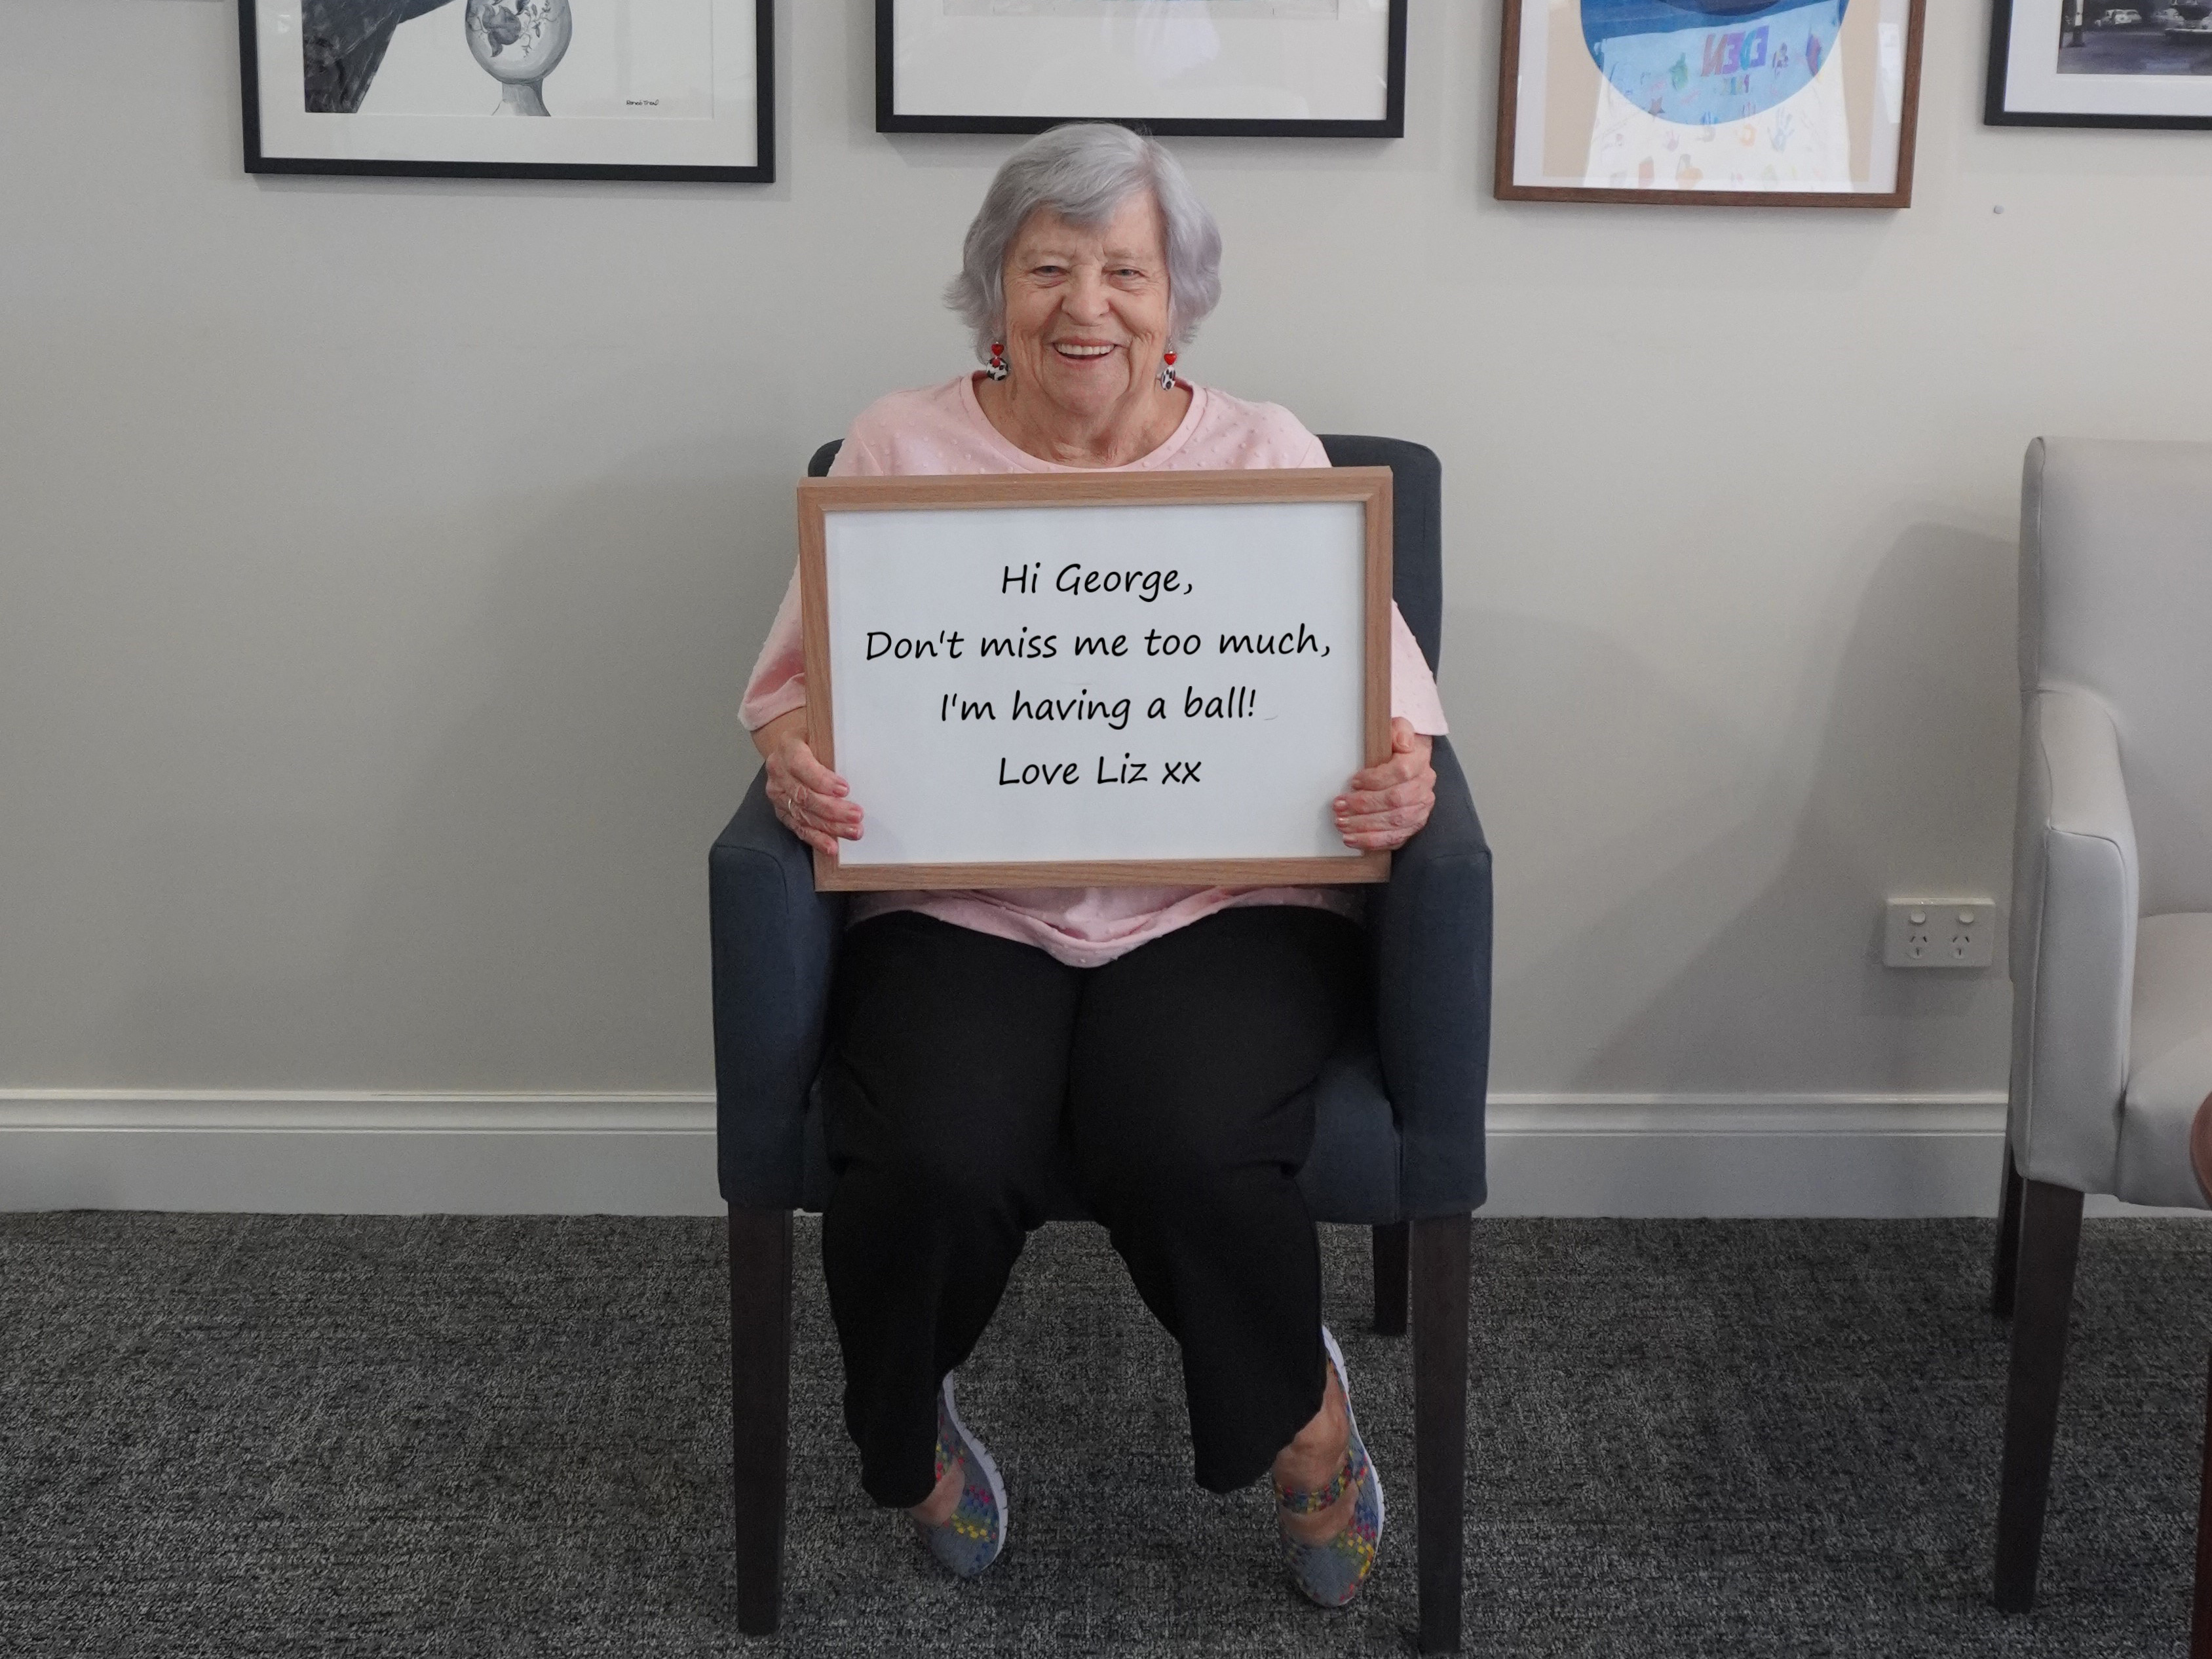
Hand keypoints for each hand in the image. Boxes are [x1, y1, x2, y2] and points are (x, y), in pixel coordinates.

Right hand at [756, 711, 862, 855]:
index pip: (801, 765)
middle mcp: (778, 771)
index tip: (845, 789)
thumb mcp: (821, 733)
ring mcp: (778, 793)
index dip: (822, 779)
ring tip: (853, 832)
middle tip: (857, 815)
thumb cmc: (814, 739)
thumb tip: (865, 758)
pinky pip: (798, 827)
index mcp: (787, 747)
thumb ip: (834, 745)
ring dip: (829, 826)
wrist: (791, 748)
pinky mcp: (781, 810)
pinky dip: (816, 838)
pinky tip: (832, 847)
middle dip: (832, 809)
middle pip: (804, 795)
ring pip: (803, 814)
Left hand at [1334, 718, 1434, 851]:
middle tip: (1338, 806)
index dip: (1376, 778)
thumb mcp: (1397, 729)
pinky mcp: (1413, 826)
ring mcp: (1420, 809)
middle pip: (1396, 800)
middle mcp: (1424, 787)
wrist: (1410, 761)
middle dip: (1364, 805)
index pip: (1401, 771)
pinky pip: (1395, 839)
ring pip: (1395, 823)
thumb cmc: (1396, 747)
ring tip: (1341, 824)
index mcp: (1420, 761)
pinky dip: (1372, 841)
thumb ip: (1400, 730)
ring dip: (1365, 826)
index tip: (1353, 781)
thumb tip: (1402, 742)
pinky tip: (1353, 839)